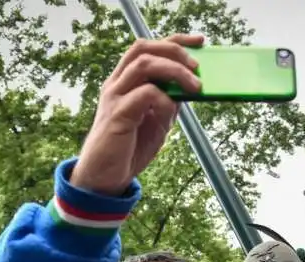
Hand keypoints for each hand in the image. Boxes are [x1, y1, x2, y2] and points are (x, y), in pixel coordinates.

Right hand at [71, 34, 203, 195]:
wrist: (105, 177)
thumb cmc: (129, 148)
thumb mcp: (157, 123)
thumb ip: (168, 104)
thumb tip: (189, 90)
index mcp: (125, 81)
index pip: (147, 48)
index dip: (174, 41)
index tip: (199, 42)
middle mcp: (117, 83)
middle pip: (143, 48)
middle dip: (174, 51)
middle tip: (197, 67)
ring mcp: (115, 96)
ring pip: (144, 64)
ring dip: (174, 71)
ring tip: (194, 86)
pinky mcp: (117, 114)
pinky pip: (146, 94)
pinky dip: (165, 99)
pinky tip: (170, 113)